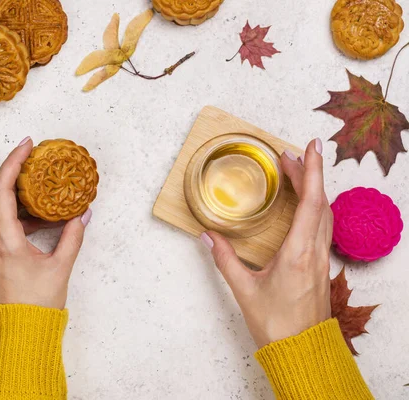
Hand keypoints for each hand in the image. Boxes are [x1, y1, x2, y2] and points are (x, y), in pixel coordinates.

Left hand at [0, 136, 91, 308]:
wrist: (15, 334)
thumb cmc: (34, 306)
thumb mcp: (60, 268)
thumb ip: (73, 237)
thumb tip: (83, 214)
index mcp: (4, 239)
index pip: (2, 189)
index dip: (13, 162)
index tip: (27, 145)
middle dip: (16, 172)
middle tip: (36, 158)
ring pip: (0, 210)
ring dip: (20, 195)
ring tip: (42, 186)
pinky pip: (2, 225)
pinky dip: (19, 214)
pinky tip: (40, 218)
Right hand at [201, 139, 332, 347]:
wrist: (302, 353)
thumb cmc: (277, 325)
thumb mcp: (244, 290)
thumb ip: (225, 260)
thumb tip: (208, 236)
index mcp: (298, 253)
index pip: (311, 202)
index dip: (311, 171)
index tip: (309, 147)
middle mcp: (314, 252)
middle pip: (320, 202)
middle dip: (308, 173)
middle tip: (290, 155)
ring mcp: (321, 259)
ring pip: (325, 214)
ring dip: (314, 189)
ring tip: (298, 173)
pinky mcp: (320, 267)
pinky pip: (323, 227)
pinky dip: (316, 207)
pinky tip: (305, 207)